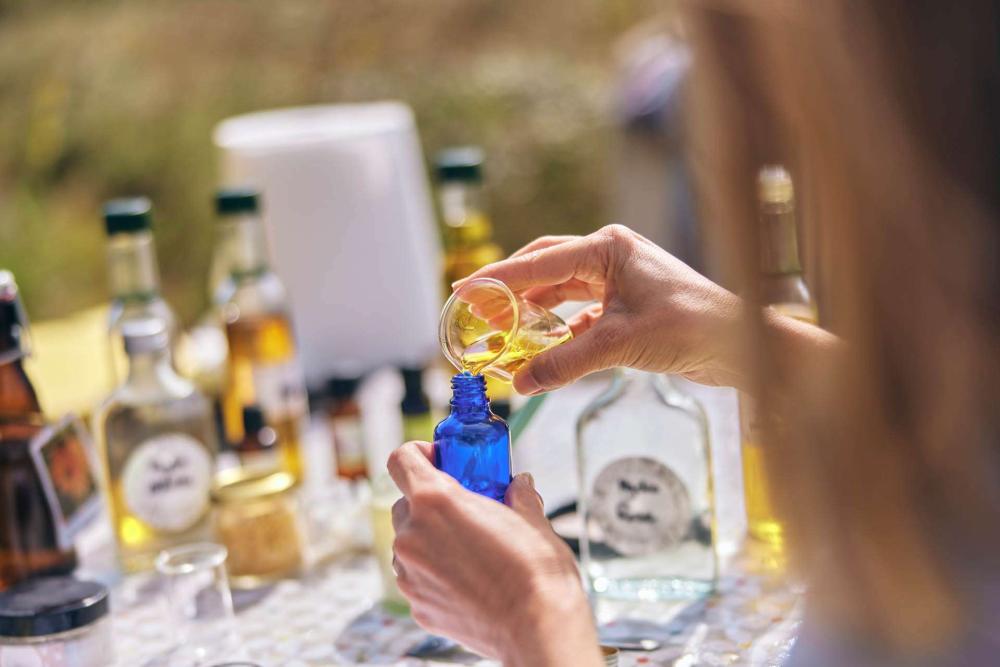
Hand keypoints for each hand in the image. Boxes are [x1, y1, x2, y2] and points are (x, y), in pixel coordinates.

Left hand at [388, 442, 601, 666]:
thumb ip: (518, 496)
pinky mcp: (417, 606)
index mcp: (435, 502)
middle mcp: (413, 536)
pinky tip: (468, 580)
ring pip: (409, 543)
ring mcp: (410, 575)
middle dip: (429, 503)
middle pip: (404, 504)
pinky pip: (418, 578)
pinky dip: (435, 573)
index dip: (418, 454)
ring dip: (430, 540)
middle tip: (464, 510)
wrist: (537, 628)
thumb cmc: (535, 573)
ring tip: (469, 550)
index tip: (439, 461)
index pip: (401, 461)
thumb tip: (519, 485)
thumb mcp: (531, 520)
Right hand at [456, 224, 743, 394]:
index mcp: (607, 248)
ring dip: (533, 311)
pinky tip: (542, 348)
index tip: (463, 290)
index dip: (498, 279)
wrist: (740, 342)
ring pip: (561, 291)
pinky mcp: (626, 303)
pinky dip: (559, 329)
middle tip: (477, 311)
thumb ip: (565, 363)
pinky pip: (580, 312)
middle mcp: (610, 256)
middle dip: (511, 291)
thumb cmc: (690, 327)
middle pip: (544, 268)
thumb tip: (520, 383)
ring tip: (502, 331)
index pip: (539, 262)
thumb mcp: (619, 344)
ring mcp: (619, 278)